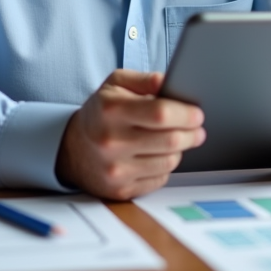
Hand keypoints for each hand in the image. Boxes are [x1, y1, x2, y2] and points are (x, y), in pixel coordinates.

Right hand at [55, 69, 204, 199]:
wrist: (73, 149)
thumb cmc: (101, 113)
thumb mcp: (116, 84)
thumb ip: (144, 80)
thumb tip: (170, 83)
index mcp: (111, 110)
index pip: (160, 113)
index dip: (185, 114)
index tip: (197, 114)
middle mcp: (111, 142)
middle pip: (170, 140)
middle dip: (192, 133)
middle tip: (197, 129)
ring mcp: (115, 170)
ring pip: (169, 161)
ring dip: (179, 150)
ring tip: (175, 140)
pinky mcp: (120, 190)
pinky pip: (160, 179)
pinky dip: (165, 167)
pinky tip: (157, 156)